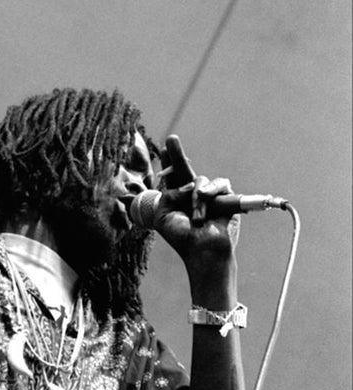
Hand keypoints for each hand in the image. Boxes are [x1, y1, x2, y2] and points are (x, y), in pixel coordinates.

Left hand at [152, 135, 239, 276]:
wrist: (202, 250)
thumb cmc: (181, 237)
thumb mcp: (163, 215)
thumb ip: (168, 193)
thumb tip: (186, 185)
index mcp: (176, 198)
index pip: (172, 176)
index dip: (169, 161)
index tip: (165, 146)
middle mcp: (192, 194)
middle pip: (184, 168)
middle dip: (177, 153)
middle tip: (171, 138)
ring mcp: (209, 195)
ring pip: (200, 180)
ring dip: (196, 198)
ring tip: (197, 217)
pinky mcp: (225, 197)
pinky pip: (218, 184)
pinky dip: (210, 191)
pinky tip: (205, 198)